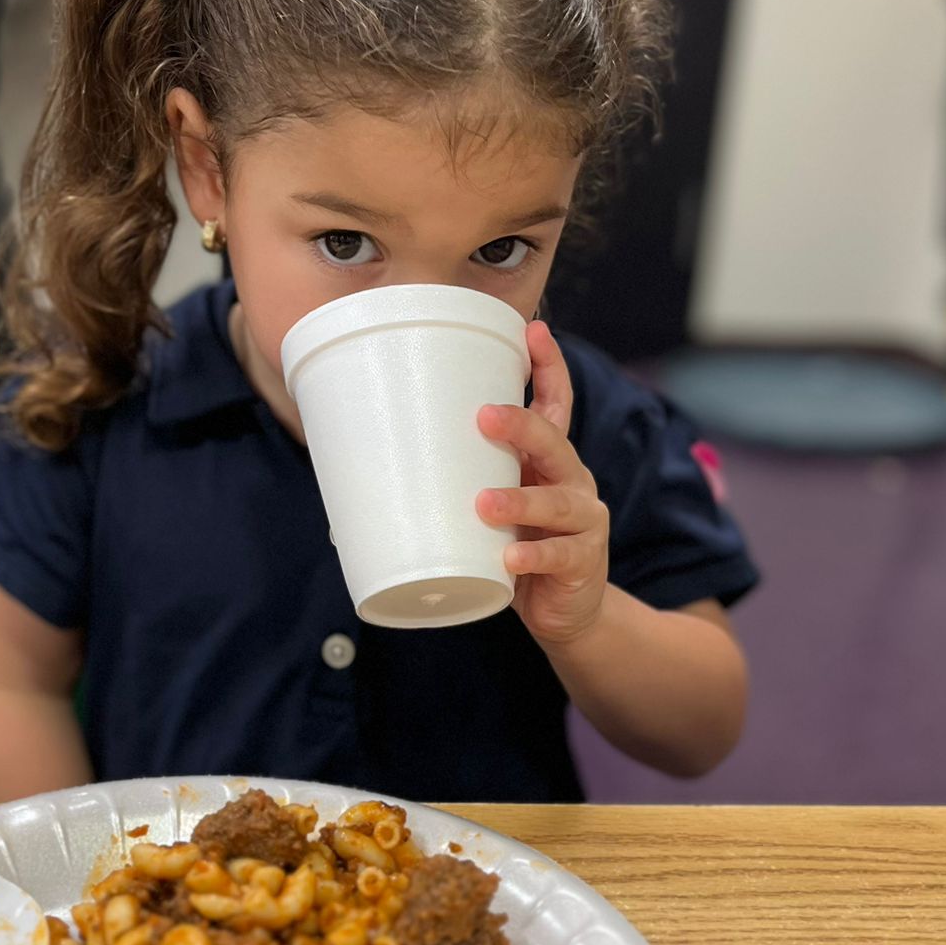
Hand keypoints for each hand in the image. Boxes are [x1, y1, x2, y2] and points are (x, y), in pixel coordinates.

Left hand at [476, 320, 609, 649]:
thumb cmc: (516, 550)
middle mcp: (572, 482)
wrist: (566, 613)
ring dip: (520, 500)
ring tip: (483, 504)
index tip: (534, 331)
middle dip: (522, 425)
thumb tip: (362, 480)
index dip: (549, 367)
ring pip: (557, 501)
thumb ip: (453, 489)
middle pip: (554, 442)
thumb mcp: (490, 511)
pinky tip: (510, 556)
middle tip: (484, 416)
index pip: (556, 405)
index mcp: (548, 462)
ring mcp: (583, 521)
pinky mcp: (583, 561)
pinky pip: (559, 555)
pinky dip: (533, 555)